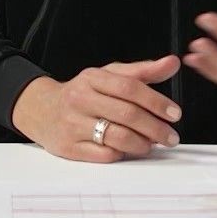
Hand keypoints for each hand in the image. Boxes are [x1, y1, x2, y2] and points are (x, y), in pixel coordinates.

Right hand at [10, 56, 182, 161]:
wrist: (42, 110)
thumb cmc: (83, 93)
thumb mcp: (110, 75)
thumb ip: (142, 71)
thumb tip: (172, 63)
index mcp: (93, 78)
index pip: (130, 88)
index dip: (156, 102)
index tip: (174, 113)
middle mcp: (81, 99)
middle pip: (127, 114)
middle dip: (155, 128)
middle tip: (171, 136)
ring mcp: (73, 124)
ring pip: (117, 137)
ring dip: (142, 143)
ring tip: (153, 144)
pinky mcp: (69, 147)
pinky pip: (103, 154)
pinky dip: (122, 154)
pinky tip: (130, 150)